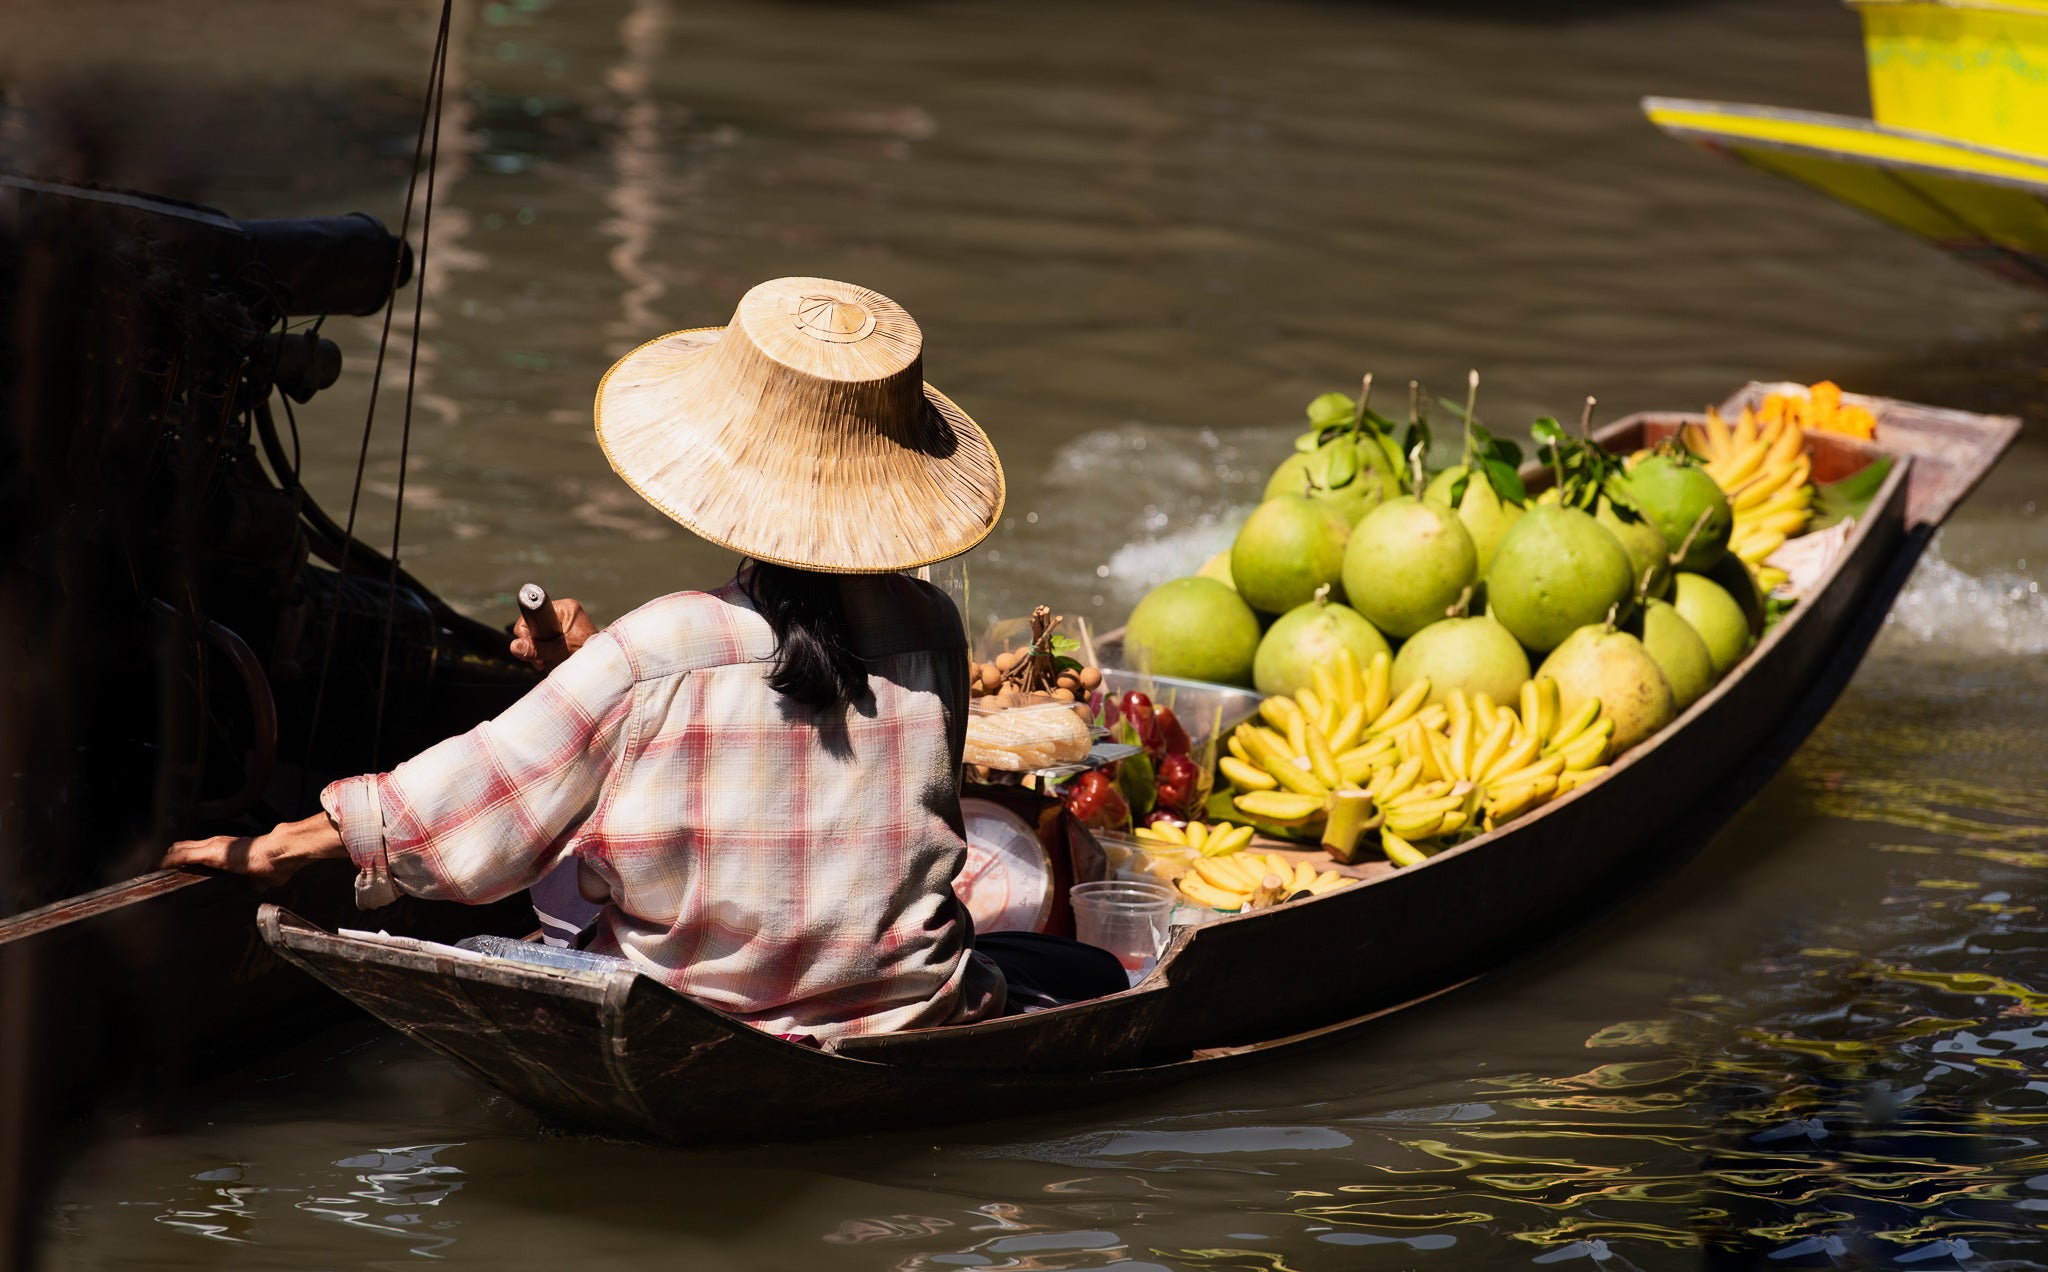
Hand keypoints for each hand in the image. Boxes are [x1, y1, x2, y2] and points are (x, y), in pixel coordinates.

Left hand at [160, 812, 346, 886]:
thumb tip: (258, 884)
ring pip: (183, 848)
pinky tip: (162, 866)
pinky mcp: (209, 852)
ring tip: (158, 867)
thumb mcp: (263, 877)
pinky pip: (184, 855)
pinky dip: (171, 861)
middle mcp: (219, 845)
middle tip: (164, 866)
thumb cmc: (275, 862)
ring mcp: (212, 847)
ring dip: (170, 858)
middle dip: (175, 855)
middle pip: (188, 846)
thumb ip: (257, 880)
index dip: (191, 856)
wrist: (279, 854)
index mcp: (230, 850)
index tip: (182, 865)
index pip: (203, 850)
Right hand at [510, 597, 597, 671]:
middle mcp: (564, 611)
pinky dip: (543, 652)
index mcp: (566, 608)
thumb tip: (514, 646)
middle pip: (532, 625)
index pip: (533, 614)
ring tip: (546, 662)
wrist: (602, 668)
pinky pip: (542, 640)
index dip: (527, 633)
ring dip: (537, 651)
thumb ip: (537, 648)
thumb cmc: (589, 657)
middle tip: (541, 660)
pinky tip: (548, 660)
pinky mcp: (561, 633)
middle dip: (533, 645)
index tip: (533, 648)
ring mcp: (562, 622)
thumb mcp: (559, 652)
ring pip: (535, 635)